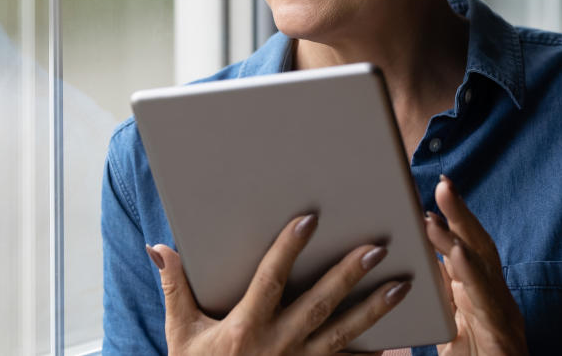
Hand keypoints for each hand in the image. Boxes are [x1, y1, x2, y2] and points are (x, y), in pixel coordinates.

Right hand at [148, 214, 410, 355]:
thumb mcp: (180, 334)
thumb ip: (174, 288)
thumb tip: (160, 248)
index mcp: (245, 329)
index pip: (271, 280)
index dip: (289, 249)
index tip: (308, 219)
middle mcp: (278, 346)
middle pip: (319, 305)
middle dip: (348, 276)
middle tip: (376, 247)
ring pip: (343, 334)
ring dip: (374, 309)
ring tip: (401, 284)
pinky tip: (401, 343)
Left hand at [425, 176, 527, 355]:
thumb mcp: (452, 324)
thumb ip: (442, 295)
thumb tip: (422, 262)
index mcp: (481, 293)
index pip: (468, 247)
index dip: (455, 219)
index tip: (438, 191)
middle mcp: (494, 297)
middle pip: (478, 247)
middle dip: (462, 214)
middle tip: (443, 184)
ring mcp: (501, 313)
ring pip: (483, 266)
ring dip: (461, 236)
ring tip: (437, 214)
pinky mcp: (500, 332)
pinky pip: (486, 299)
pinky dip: (472, 273)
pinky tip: (458, 255)